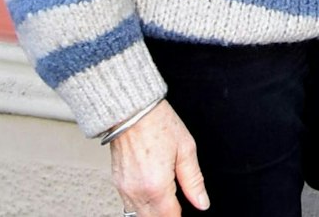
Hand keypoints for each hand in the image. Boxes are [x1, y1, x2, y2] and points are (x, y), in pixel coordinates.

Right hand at [111, 100, 208, 214]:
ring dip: (154, 212)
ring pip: (139, 215)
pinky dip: (142, 204)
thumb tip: (202, 202)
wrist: (131, 111)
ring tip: (168, 200)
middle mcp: (137, 191)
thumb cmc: (159, 125)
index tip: (186, 210)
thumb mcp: (186, 150)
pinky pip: (129, 204)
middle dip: (167, 216)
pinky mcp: (117, 183)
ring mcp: (124, 188)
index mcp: (156, 186)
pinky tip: (153, 193)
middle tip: (178, 205)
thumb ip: (194, 181)